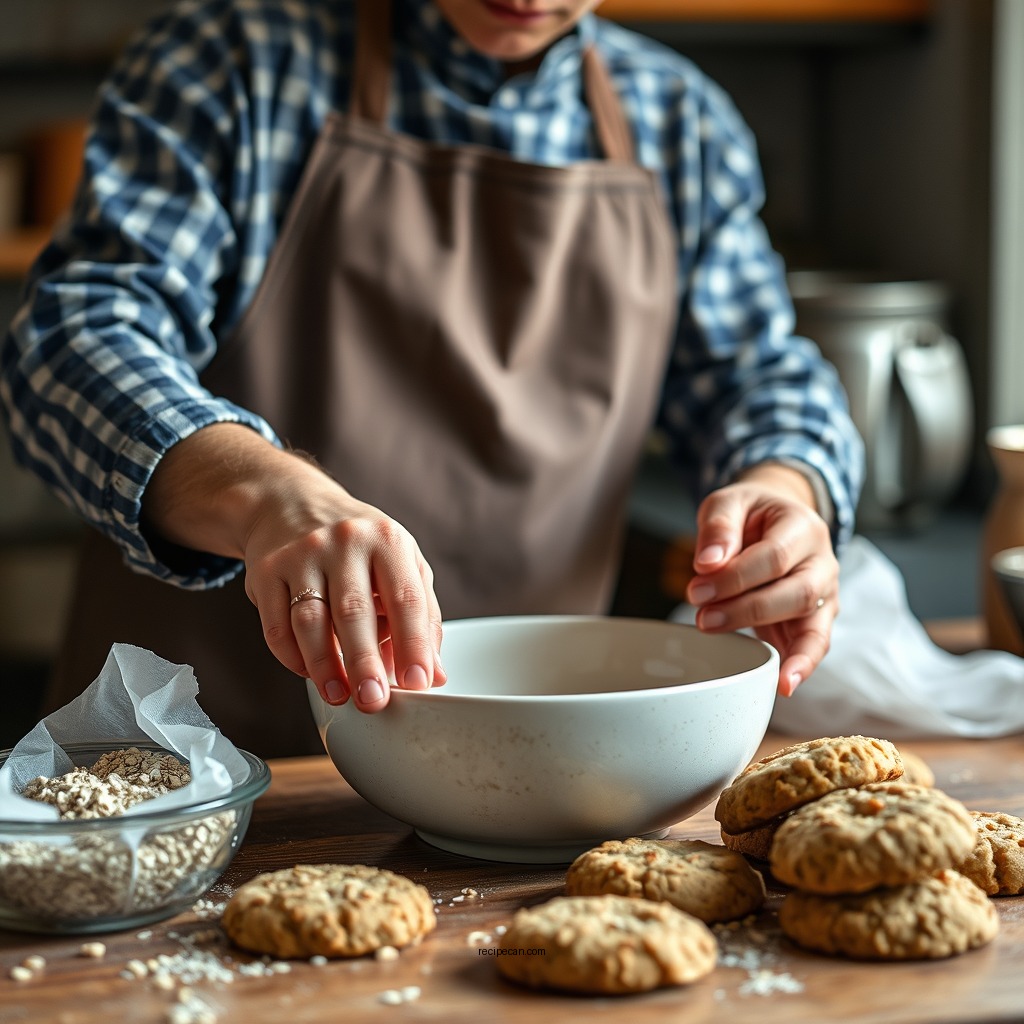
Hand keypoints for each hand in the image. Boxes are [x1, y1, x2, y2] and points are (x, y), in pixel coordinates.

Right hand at [142, 424, 444, 711]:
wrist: (292, 504)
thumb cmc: (358, 546)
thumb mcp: (399, 565)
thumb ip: (421, 618)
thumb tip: (433, 674)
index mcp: (388, 540)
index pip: (406, 598)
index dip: (414, 644)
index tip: (418, 683)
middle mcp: (346, 542)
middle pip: (354, 611)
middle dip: (365, 662)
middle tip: (373, 701)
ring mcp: (302, 554)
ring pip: (311, 621)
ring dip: (324, 666)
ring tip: (339, 696)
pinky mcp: (266, 570)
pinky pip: (277, 624)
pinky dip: (292, 657)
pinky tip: (308, 674)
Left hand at [685, 463, 837, 696]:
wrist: (774, 521)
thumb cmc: (750, 515)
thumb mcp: (728, 502)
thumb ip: (719, 527)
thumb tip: (708, 563)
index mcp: (803, 526)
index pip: (775, 556)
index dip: (735, 576)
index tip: (696, 588)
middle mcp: (823, 562)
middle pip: (796, 593)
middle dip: (745, 609)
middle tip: (702, 617)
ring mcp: (824, 593)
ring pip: (811, 625)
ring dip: (764, 638)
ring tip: (729, 644)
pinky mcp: (816, 619)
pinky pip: (816, 646)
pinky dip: (801, 667)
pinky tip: (783, 686)